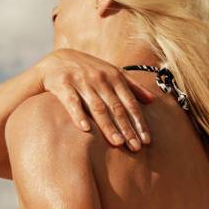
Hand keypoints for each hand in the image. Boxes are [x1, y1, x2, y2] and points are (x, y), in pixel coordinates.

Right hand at [33, 48, 154, 150]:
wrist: (56, 61)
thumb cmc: (88, 71)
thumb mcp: (111, 72)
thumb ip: (132, 86)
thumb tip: (153, 100)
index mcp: (114, 76)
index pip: (130, 103)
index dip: (139, 122)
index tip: (146, 140)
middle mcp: (100, 79)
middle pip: (116, 107)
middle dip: (127, 128)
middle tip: (135, 147)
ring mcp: (81, 81)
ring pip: (97, 107)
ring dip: (108, 125)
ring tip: (118, 143)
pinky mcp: (63, 85)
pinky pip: (72, 102)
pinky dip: (79, 115)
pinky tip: (85, 129)